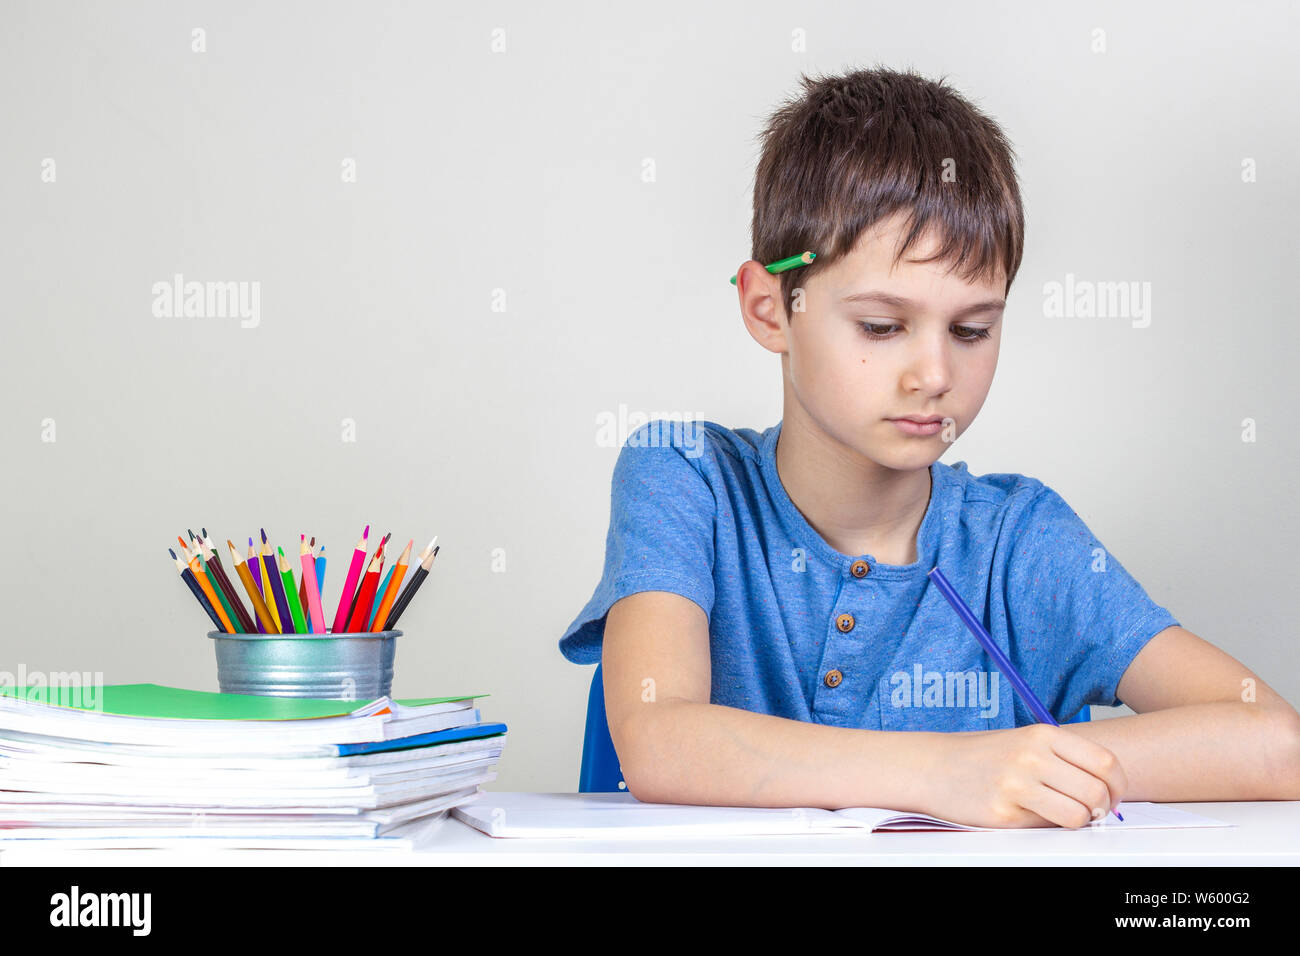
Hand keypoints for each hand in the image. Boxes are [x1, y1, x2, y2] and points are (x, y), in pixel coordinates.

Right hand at [922, 723, 1127, 828]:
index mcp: (1042, 734)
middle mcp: (1032, 756)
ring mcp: (1017, 784)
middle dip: (1102, 808)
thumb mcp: (1025, 743)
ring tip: (1063, 816)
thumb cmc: (984, 758)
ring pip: (1079, 814)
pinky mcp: (1004, 813)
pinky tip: (1033, 816)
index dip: (1119, 785)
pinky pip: (1049, 828)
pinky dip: (1050, 827)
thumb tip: (1107, 791)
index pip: (1105, 762)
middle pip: (1096, 791)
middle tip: (1092, 812)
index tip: (1113, 795)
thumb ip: (1064, 760)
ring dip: (1079, 821)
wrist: (934, 767)